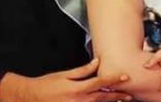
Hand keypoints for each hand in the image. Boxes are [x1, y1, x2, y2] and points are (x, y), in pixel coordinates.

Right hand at [0, 58, 132, 101]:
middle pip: (104, 98)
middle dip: (117, 96)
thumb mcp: (64, 75)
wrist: (30, 98)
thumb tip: (97, 62)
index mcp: (78, 89)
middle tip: (130, 94)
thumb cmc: (47, 85)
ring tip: (122, 101)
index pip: (101, 83)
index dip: (114, 79)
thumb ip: (82, 70)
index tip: (125, 76)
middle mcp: (80, 101)